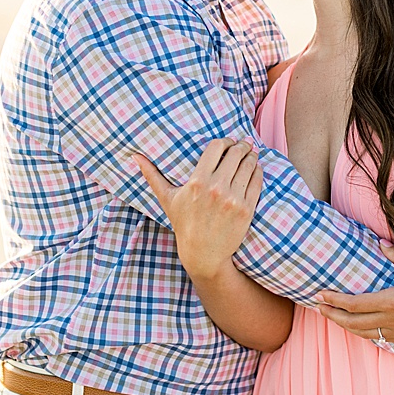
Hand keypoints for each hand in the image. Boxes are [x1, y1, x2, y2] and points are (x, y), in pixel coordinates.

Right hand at [131, 139, 262, 278]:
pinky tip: (255, 168)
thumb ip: (152, 175)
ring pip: (249, 165)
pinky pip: (257, 181)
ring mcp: (233, 199)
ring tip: (251, 153)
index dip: (225, 141)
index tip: (228, 142)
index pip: (216, 147)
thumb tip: (135, 157)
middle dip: (241, 146)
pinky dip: (258, 171)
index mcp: (197, 182)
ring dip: (252, 156)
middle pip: (236, 153)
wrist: (203, 253)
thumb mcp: (167, 199)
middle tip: (243, 144)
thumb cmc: (184, 224)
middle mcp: (216, 188)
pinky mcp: (247, 208)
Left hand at [317, 243, 393, 346]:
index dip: (334, 300)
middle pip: (352, 322)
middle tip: (317, 307)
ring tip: (333, 317)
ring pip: (363, 333)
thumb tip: (381, 244)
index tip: (321, 294)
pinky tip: (359, 326)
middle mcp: (393, 321)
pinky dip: (363, 332)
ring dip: (345, 325)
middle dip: (332, 315)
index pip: (355, 304)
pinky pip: (377, 338)